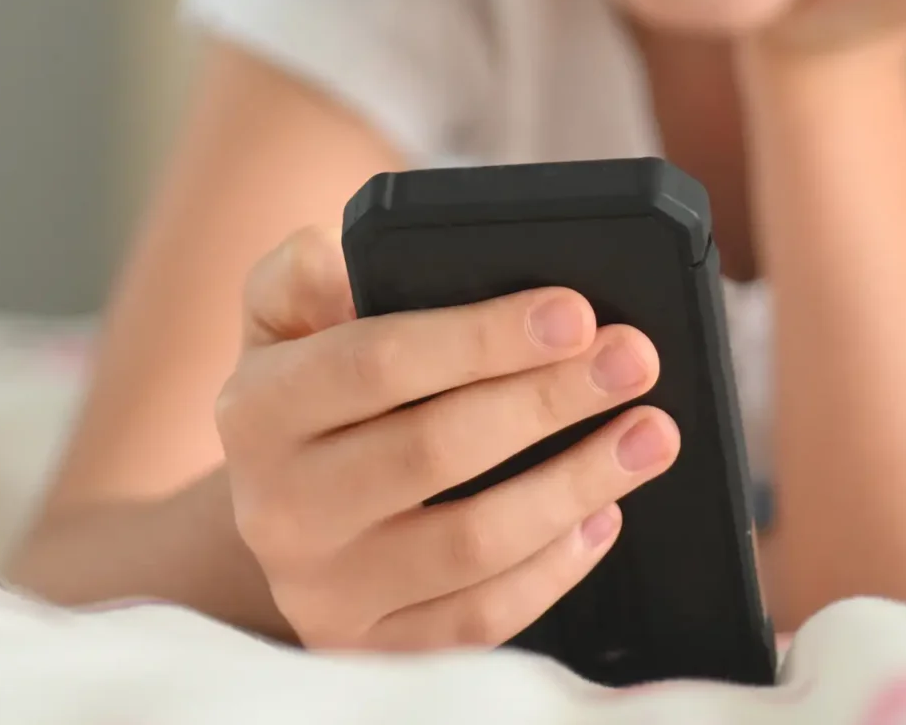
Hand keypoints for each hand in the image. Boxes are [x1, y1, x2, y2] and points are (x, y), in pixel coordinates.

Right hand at [215, 225, 681, 651]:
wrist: (281, 516)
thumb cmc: (310, 395)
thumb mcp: (281, 325)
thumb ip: (300, 278)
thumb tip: (333, 256)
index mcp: (256, 410)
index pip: (377, 362)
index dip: (481, 338)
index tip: (575, 313)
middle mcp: (278, 508)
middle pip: (435, 449)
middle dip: (549, 399)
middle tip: (633, 360)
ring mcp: (324, 590)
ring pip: (472, 542)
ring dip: (576, 483)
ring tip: (649, 433)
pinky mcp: (371, 649)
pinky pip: (480, 618)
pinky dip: (554, 567)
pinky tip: (603, 514)